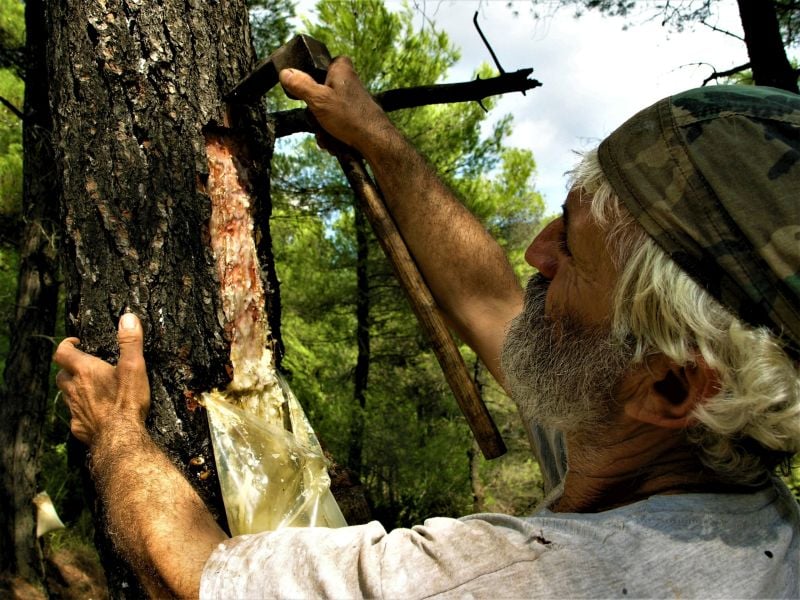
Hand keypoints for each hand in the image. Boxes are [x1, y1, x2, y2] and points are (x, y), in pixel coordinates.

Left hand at [54, 313, 149, 447]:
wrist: (120, 437)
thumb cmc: (126, 401)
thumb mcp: (134, 366)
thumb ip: (130, 341)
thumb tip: (127, 317)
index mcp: (84, 371)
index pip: (62, 352)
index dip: (66, 344)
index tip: (76, 342)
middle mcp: (74, 388)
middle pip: (61, 374)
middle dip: (70, 369)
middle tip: (85, 367)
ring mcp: (75, 409)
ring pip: (67, 394)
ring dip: (74, 389)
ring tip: (91, 388)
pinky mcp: (78, 426)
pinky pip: (76, 415)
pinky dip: (82, 410)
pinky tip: (97, 413)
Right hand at [279, 56, 392, 154]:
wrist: (374, 141)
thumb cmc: (351, 117)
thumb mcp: (318, 99)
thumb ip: (300, 85)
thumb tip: (285, 73)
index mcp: (341, 69)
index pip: (321, 63)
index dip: (312, 78)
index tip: (309, 91)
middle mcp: (348, 82)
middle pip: (319, 92)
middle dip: (315, 112)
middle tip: (318, 118)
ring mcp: (351, 100)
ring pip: (325, 111)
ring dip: (322, 127)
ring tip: (328, 134)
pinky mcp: (354, 116)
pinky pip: (335, 123)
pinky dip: (332, 134)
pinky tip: (334, 141)